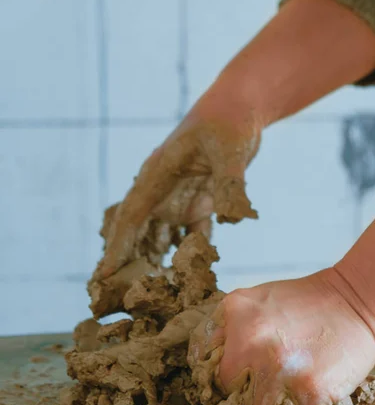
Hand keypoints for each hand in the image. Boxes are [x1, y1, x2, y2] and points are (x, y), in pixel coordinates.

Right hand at [95, 84, 260, 280]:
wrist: (240, 108)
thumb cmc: (229, 121)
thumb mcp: (230, 150)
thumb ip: (231, 184)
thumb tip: (233, 218)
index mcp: (158, 174)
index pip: (131, 216)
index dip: (117, 246)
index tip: (104, 274)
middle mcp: (163, 190)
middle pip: (137, 232)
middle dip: (125, 261)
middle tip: (112, 295)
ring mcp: (179, 198)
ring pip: (159, 237)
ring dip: (154, 263)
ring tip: (149, 295)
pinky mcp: (198, 202)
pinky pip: (190, 235)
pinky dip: (189, 255)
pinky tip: (191, 277)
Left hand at [191, 268, 374, 404]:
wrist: (354, 302)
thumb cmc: (303, 302)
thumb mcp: (254, 301)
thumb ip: (227, 327)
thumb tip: (203, 361)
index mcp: (233, 315)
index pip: (203, 360)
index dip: (216, 372)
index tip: (229, 378)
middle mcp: (250, 342)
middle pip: (225, 392)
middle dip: (241, 391)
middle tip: (261, 383)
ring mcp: (278, 369)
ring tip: (286, 389)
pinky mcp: (308, 391)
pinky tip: (310, 386)